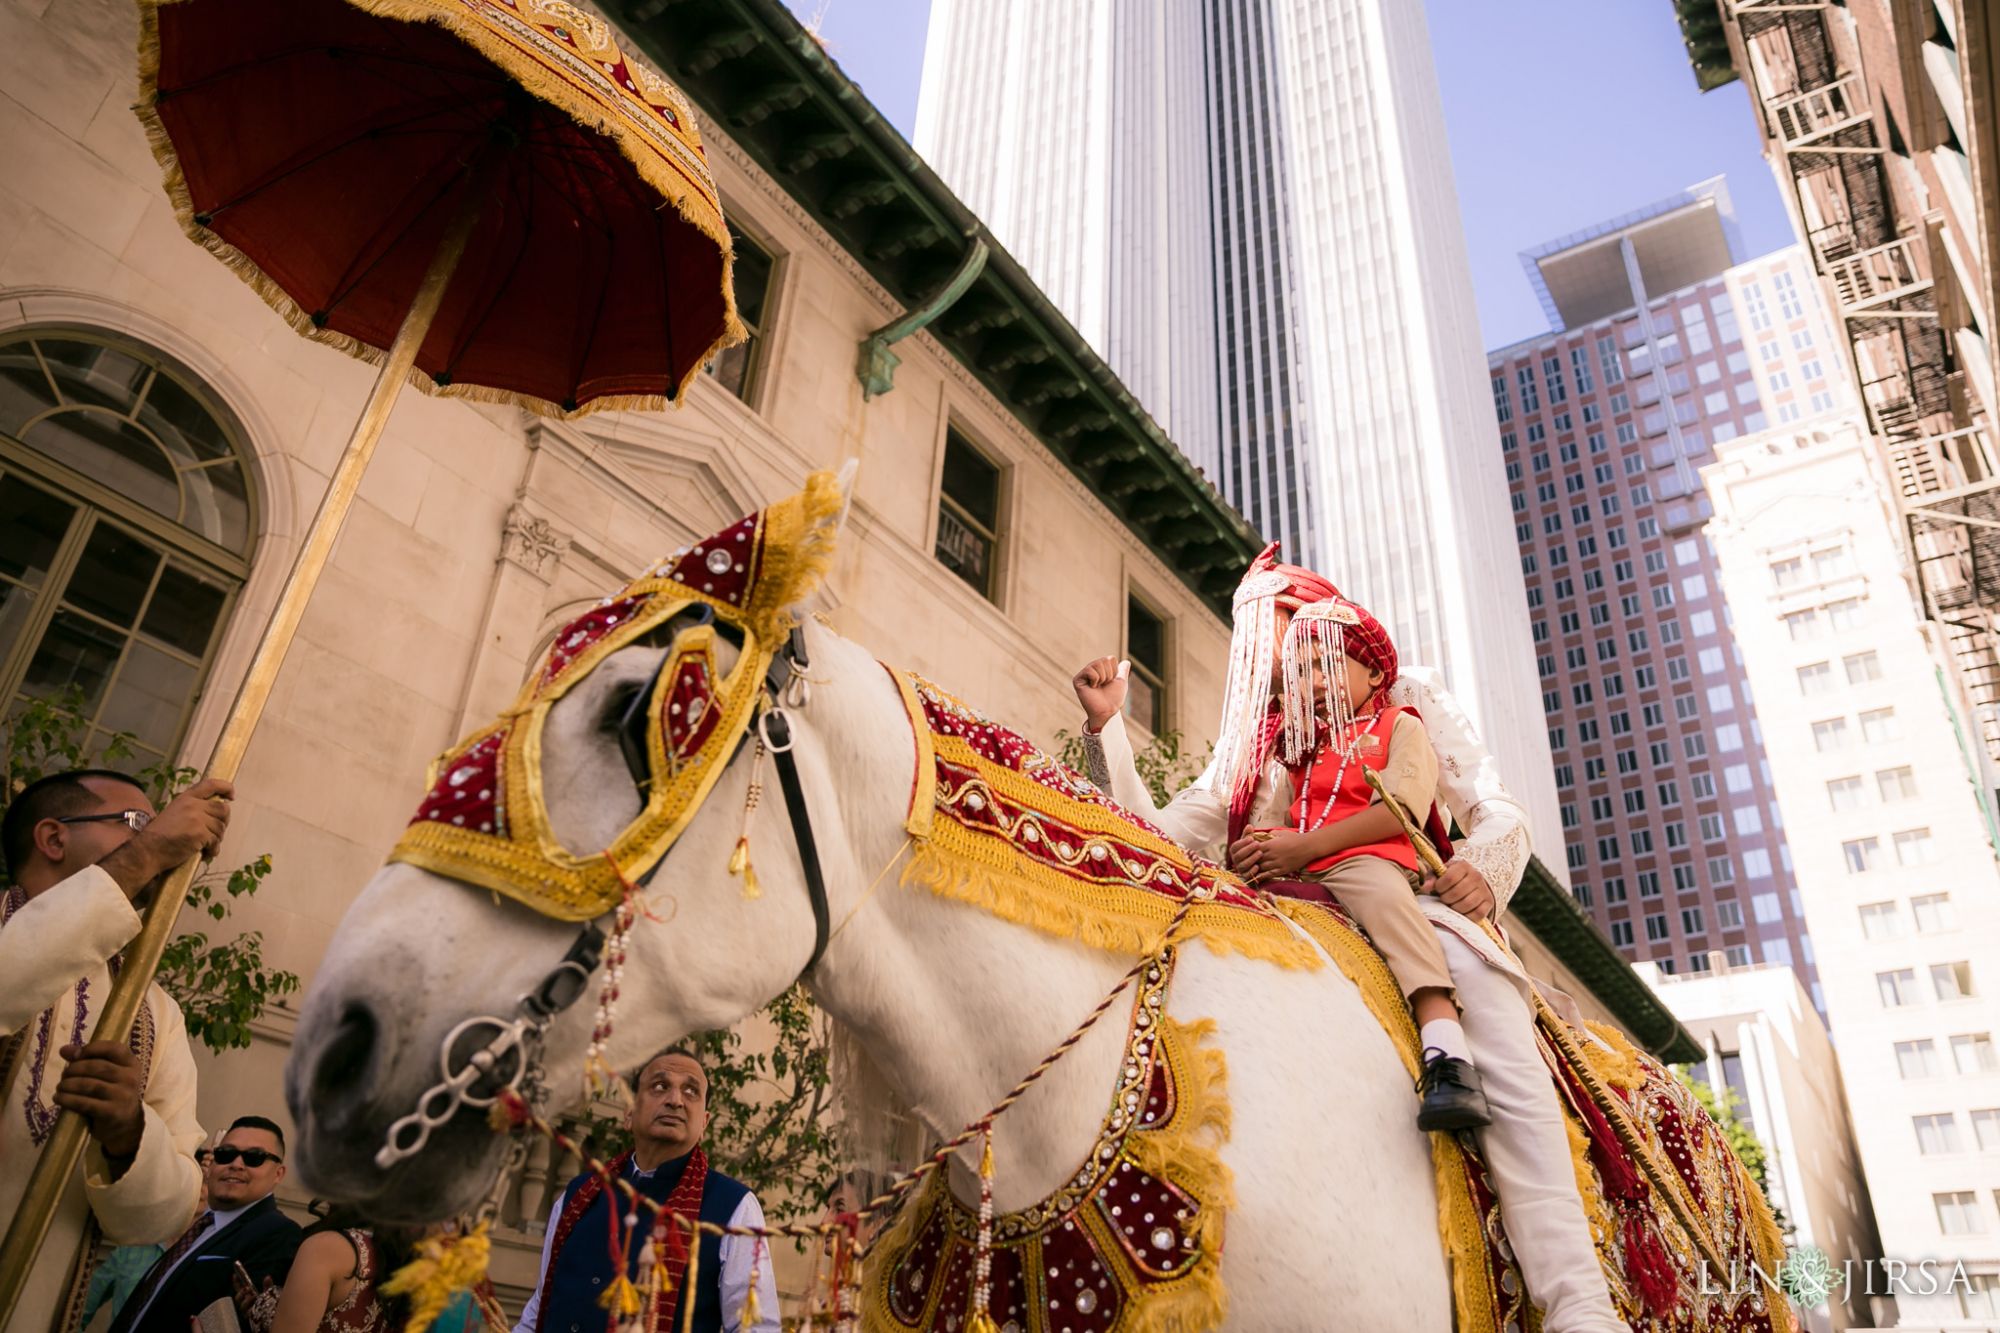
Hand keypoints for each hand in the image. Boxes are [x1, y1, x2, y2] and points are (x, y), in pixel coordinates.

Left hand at [54, 1040, 144, 1162]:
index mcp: (132, 1064)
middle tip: (64, 1076)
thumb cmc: (112, 1094)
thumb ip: (88, 1059)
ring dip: (68, 1085)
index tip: (76, 1055)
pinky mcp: (112, 1113)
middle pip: (96, 1067)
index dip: (92, 1049)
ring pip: (88, 1085)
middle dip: (74, 1069)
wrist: (125, 1125)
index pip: (114, 1048)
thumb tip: (64, 1050)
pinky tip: (59, 1098)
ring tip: (60, 1087)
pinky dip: (68, 1099)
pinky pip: (85, 1103)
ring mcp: (123, 1096)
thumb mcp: (107, 1075)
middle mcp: (131, 1078)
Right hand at [103, 778, 233, 896]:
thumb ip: (192, 810)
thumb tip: (212, 815)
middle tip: (217, 831)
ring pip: (221, 827)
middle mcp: (193, 805)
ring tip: (207, 845)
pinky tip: (207, 853)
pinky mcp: (200, 833)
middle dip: (224, 821)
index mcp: (185, 798)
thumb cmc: (159, 835)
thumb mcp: (173, 813)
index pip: (210, 785)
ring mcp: (197, 819)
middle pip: (223, 809)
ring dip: (217, 838)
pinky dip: (214, 849)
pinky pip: (216, 841)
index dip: (225, 787)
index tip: (231, 795)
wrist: (148, 850)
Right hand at [232, 1262, 277, 1318]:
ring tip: (253, 1296)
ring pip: (241, 1306)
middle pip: (238, 1299)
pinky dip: (251, 1307)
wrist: (273, 1316)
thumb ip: (268, 1286)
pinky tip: (256, 1303)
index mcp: (249, 1297)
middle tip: (247, 1288)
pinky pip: (248, 1312)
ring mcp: (248, 1311)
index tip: (235, 1275)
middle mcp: (246, 1304)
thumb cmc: (270, 1304)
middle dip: (240, 1293)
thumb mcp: (269, 1293)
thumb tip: (267, 1277)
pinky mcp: (251, 1316)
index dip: (236, 1283)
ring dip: (246, 1300)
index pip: (239, 1290)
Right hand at [1072, 656, 1128, 730]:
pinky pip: (1090, 670)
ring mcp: (1084, 674)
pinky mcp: (1077, 679)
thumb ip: (1123, 671)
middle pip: (1104, 660)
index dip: (1115, 671)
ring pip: (1097, 664)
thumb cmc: (1114, 698)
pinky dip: (1095, 680)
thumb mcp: (1121, 682)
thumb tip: (1127, 662)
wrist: (1107, 710)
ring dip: (1102, 678)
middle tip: (1104, 685)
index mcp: (1101, 669)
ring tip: (1098, 687)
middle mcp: (1092, 670)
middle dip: (1109, 674)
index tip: (1111, 682)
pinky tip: (1092, 688)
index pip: (1111, 658)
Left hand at [1228, 827, 1315, 882]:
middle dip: (1250, 860)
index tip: (1245, 852)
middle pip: (1255, 859)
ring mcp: (1276, 863)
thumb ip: (1269, 835)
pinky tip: (1256, 877)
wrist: (1307, 847)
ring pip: (1260, 868)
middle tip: (1243, 862)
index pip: (1253, 849)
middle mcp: (1271, 854)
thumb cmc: (1294, 838)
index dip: (1249, 851)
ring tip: (1247, 870)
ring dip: (1254, 869)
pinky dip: (1261, 876)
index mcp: (1270, 844)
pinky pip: (1268, 875)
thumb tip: (1261, 835)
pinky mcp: (1281, 870)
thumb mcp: (1280, 833)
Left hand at [1421, 860, 1495, 921]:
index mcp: (1463, 866)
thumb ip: (1431, 879)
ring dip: (1455, 908)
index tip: (1438, 889)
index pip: (1450, 877)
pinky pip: (1478, 913)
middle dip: (1446, 898)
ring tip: (1451, 905)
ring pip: (1467, 904)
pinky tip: (1461, 912)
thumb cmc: (1451, 879)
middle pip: (1457, 892)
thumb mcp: (1440, 874)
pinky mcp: (1489, 903)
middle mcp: (1476, 876)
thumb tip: (1425, 888)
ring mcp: (1484, 890)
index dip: (1440, 886)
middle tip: (1444, 898)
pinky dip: (1467, 916)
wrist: (1471, 883)